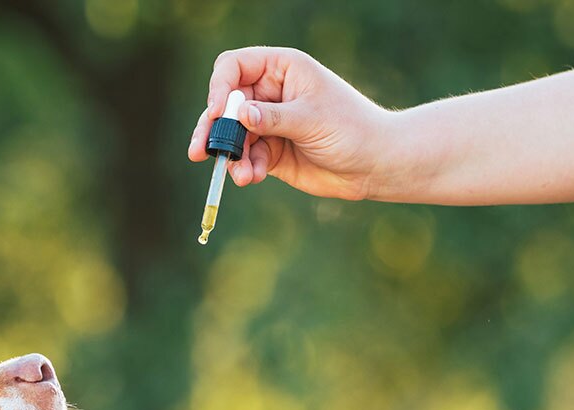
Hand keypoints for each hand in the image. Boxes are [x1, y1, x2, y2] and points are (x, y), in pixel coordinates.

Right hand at [188, 47, 394, 200]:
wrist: (373, 165)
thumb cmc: (350, 128)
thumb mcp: (310, 118)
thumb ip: (272, 117)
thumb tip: (239, 115)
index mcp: (281, 69)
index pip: (234, 66)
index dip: (220, 87)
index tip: (219, 112)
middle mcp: (270, 92)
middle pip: (225, 105)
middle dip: (213, 129)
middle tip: (200, 151)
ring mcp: (268, 123)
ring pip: (232, 137)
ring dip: (230, 156)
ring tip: (240, 175)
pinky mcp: (270, 152)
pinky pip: (246, 159)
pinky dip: (245, 169)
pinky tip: (253, 178)